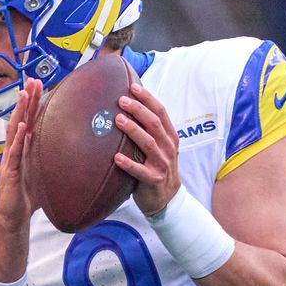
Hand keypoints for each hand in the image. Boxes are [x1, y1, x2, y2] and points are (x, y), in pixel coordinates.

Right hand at [0, 77, 43, 231]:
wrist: (13, 221)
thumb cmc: (28, 200)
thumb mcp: (46, 176)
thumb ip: (56, 163)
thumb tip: (80, 158)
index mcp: (24, 151)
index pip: (28, 122)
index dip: (32, 103)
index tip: (39, 85)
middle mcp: (15, 152)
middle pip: (20, 120)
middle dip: (26, 100)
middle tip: (33, 80)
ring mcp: (11, 162)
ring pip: (14, 131)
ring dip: (19, 112)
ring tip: (24, 94)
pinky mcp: (10, 174)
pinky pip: (14, 153)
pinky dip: (18, 139)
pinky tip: (22, 126)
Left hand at [113, 82, 181, 215]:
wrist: (166, 199)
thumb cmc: (156, 167)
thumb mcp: (158, 147)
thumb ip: (148, 130)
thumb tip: (127, 107)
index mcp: (170, 137)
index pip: (161, 112)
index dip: (148, 98)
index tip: (133, 86)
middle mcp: (168, 148)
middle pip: (154, 124)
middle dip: (138, 110)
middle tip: (121, 100)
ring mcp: (162, 164)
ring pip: (149, 144)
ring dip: (133, 130)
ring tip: (118, 120)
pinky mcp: (153, 180)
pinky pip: (140, 171)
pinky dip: (128, 164)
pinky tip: (115, 157)